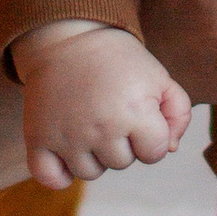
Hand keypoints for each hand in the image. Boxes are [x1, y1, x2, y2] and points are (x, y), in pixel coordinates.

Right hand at [16, 22, 194, 190]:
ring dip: (93, 155)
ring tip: (89, 123)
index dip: (151, 136)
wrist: (69, 37)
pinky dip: (59, 174)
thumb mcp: (158, 77)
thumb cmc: (118, 60)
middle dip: (122, 142)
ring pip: (90, 172)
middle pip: (122, 163)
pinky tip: (66, 154)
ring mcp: (68, 136)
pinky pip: (51, 178)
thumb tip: (170, 149)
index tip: (140, 114)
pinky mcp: (38, 138)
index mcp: (135, 111)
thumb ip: (178, 113)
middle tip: (110, 111)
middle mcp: (101, 128)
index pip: (154, 153)